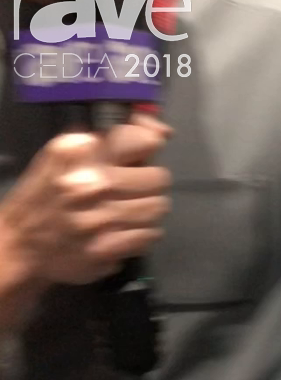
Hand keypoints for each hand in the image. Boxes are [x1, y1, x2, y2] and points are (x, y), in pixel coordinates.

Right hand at [0, 114, 171, 285]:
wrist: (18, 243)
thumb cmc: (45, 194)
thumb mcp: (65, 154)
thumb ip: (113, 139)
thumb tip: (162, 131)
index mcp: (81, 153)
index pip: (142, 139)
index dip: (151, 143)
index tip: (145, 151)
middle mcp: (92, 183)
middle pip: (158, 178)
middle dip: (149, 184)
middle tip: (133, 190)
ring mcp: (99, 218)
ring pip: (158, 207)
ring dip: (147, 211)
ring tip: (127, 212)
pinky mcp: (106, 248)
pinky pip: (150, 234)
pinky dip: (142, 234)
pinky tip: (123, 231)